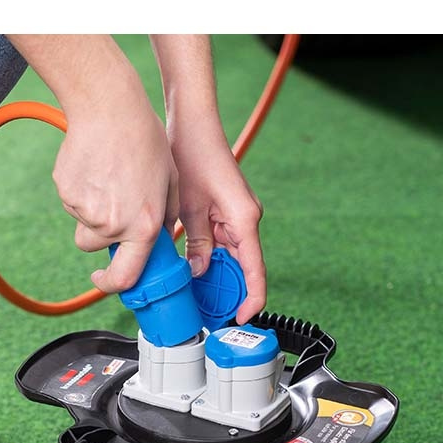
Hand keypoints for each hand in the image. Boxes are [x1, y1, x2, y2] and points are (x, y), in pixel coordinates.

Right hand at [53, 79, 178, 294]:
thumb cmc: (144, 139)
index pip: (124, 276)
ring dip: (92, 211)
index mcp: (142, 226)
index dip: (113, 284)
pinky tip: (94, 166)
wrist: (108, 108)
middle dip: (101, 235)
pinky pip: (72, 202)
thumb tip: (159, 236)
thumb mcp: (170, 180)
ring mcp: (84, 209)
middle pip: (95, 247)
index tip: (106, 279)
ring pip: (83, 223)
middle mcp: (111, 224)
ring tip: (107, 177)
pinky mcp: (65, 191)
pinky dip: (81, 191)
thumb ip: (167, 215)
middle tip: (113, 204)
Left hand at [170, 119, 264, 322]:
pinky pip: (222, 244)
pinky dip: (210, 259)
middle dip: (227, 292)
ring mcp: (237, 217)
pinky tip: (193, 269)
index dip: (250, 300)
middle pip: (243, 269)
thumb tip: (197, 272)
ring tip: (196, 295)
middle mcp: (246, 220)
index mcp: (244, 221)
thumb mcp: (188, 207)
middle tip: (206, 312)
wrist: (192, 124)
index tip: (240, 319)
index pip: (254, 272)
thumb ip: (196, 244)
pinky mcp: (226, 212)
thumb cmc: (194, 154)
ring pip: (230, 258)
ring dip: (215, 276)